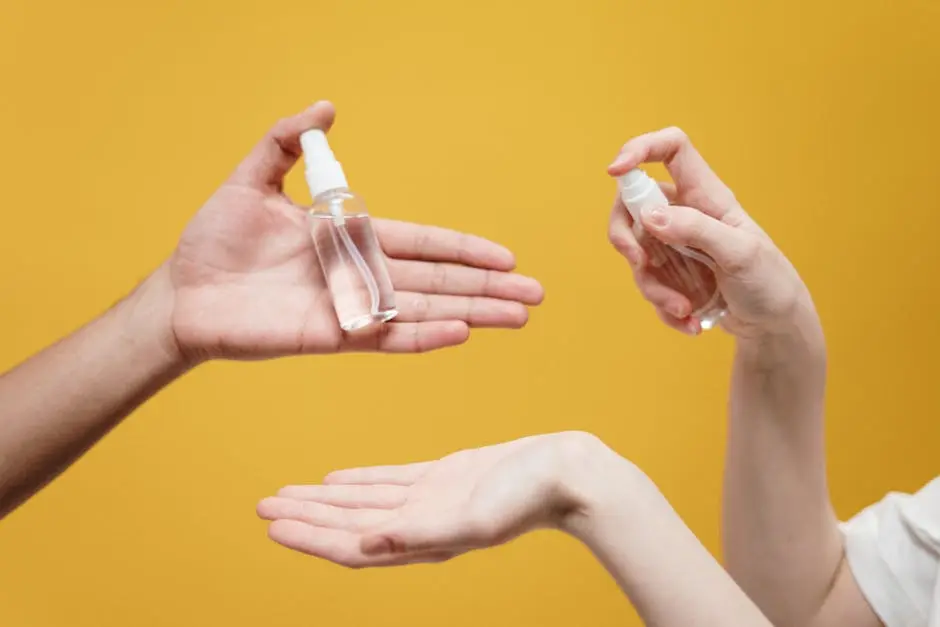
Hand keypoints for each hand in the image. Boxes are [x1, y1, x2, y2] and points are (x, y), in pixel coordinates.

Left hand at [162, 101, 542, 362]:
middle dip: (489, 288)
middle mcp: (360, 275)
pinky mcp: (330, 336)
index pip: (424, 244)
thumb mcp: (252, 178)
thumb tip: (326, 106)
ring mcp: (349, 308)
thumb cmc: (215, 239)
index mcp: (351, 238)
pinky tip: (462, 332)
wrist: (181, 293)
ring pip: (424, 310)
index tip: (507, 257)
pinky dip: (423, 335)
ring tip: (518, 317)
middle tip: (536, 295)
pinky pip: (386, 336)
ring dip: (473, 313)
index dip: (465, 251)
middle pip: (438, 281)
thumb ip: (289, 142)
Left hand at [256, 432, 617, 566]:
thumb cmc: (529, 499)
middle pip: (347, 523)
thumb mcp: (475, 519)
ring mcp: (429, 499)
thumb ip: (422, 534)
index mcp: (422, 540)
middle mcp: (419, 524)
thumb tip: (369, 544)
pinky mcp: (443, 477)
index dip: (309, 536)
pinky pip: (388, 480)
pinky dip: (358, 481)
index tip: (271, 524)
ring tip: (286, 493)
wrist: (568, 474)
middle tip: (261, 506)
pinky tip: (336, 478)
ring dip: (323, 499)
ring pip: (362, 501)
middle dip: (304, 517)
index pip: (351, 544)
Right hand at [607, 127, 813, 338]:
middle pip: (632, 204)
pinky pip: (648, 285)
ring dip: (653, 287)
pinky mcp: (670, 274)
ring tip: (685, 309)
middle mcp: (684, 214)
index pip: (671, 149)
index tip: (614, 170)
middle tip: (638, 263)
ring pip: (636, 253)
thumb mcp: (740, 253)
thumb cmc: (769, 280)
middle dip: (625, 236)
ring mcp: (673, 245)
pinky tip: (689, 323)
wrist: (774, 323)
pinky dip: (663, 308)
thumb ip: (696, 230)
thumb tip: (650, 216)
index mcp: (706, 195)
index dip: (640, 148)